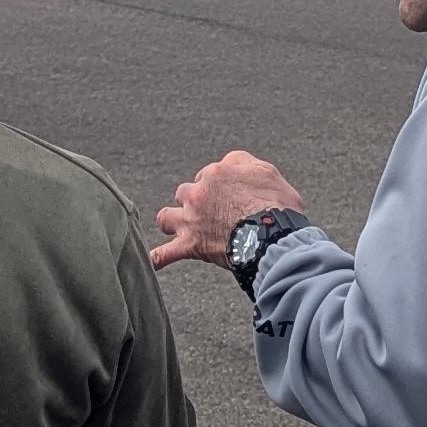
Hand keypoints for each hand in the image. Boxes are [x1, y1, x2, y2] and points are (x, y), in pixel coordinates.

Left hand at [151, 152, 308, 268]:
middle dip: (194, 202)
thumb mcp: (266, 171)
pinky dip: (157, 259)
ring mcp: (191, 220)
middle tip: (211, 213)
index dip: (219, 186)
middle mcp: (198, 194)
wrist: (271, 236)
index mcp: (215, 174)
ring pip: (167, 218)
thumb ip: (243, 163)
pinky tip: (151, 263)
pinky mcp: (191, 245)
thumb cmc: (275, 206)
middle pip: (185, 193)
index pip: (208, 175)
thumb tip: (229, 163)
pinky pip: (165, 254)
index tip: (229, 197)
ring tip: (178, 228)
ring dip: (172, 222)